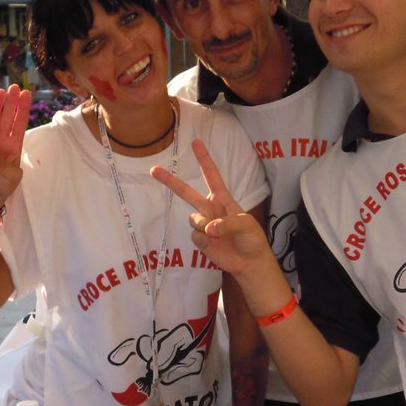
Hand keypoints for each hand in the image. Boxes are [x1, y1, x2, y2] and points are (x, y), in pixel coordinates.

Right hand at [0, 87, 30, 210]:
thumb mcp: (12, 177)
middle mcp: (1, 139)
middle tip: (12, 87)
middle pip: (6, 117)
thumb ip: (3, 166)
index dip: (23, 108)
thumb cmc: (5, 184)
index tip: (26, 93)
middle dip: (10, 102)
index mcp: (14, 144)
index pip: (20, 123)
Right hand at [151, 139, 277, 276]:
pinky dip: (205, 240)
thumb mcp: (247, 225)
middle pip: (186, 192)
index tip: (196, 142)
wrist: (249, 262)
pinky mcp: (200, 240)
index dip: (204, 159)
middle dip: (170, 181)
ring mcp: (204, 224)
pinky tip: (216, 244)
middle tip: (153, 170)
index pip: (212, 175)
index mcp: (223, 199)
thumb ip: (227, 223)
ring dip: (203, 225)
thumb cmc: (252, 238)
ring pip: (193, 218)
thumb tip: (208, 228)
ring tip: (217, 235)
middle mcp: (210, 209)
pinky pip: (195, 236)